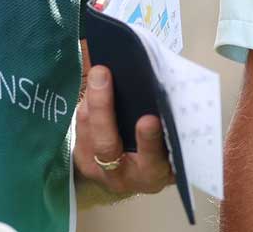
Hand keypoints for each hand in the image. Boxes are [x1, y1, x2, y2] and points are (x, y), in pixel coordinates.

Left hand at [73, 62, 175, 196]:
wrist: (139, 179)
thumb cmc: (164, 154)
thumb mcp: (173, 145)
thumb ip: (167, 125)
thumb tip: (158, 88)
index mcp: (153, 174)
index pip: (151, 158)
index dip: (148, 140)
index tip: (148, 120)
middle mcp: (123, 177)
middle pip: (107, 144)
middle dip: (102, 107)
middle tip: (102, 73)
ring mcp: (97, 170)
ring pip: (87, 130)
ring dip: (90, 100)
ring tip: (99, 74)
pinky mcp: (81, 159)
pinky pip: (79, 126)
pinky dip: (86, 104)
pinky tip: (93, 87)